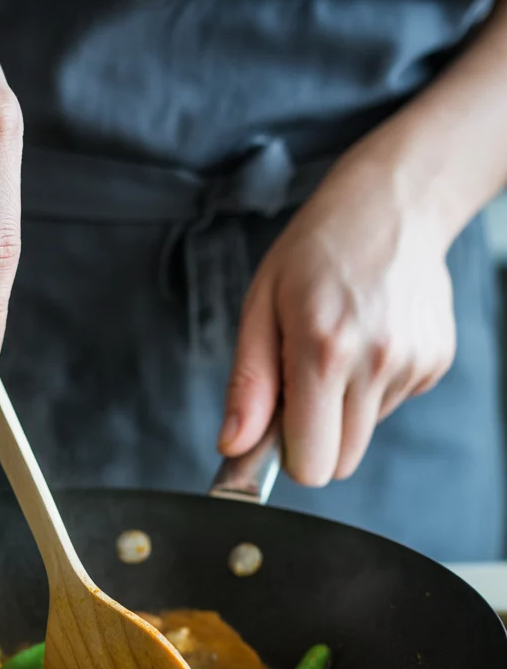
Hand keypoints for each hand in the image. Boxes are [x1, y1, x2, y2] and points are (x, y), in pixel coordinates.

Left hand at [218, 135, 456, 484]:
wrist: (392, 204)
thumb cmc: (315, 251)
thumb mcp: (261, 308)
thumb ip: (248, 385)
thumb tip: (234, 446)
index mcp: (324, 351)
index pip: (312, 465)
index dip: (289, 455)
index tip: (280, 425)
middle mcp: (376, 363)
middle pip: (341, 462)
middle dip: (317, 436)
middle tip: (305, 381)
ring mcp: (412, 363)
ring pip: (366, 432)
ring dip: (344, 406)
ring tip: (338, 345)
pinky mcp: (435, 362)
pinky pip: (391, 404)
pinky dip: (374, 385)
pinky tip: (368, 337)